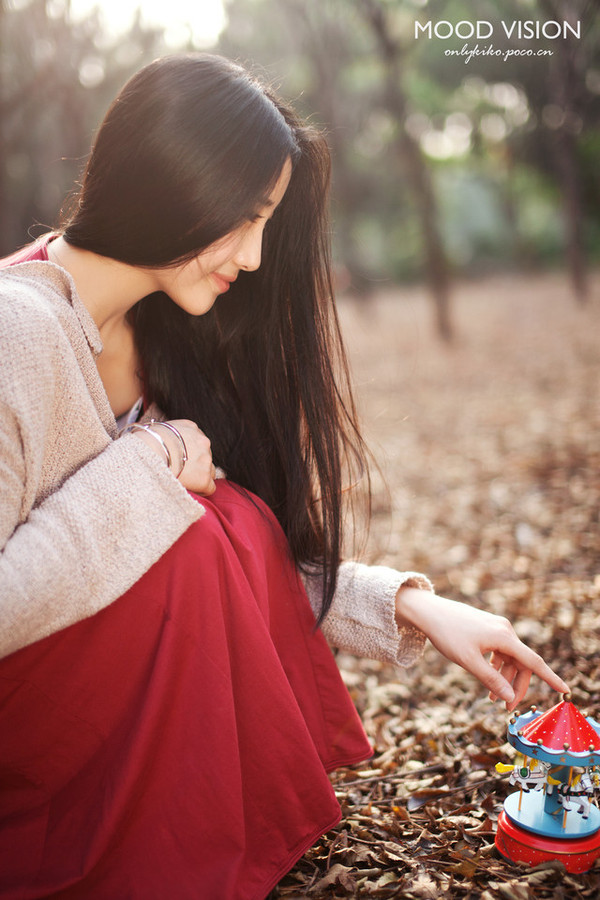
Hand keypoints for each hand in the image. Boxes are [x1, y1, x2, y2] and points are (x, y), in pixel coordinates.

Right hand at [132, 419, 215, 494]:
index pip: (198, 442)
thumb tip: (164, 444)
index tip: (179, 460)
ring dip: (199, 476)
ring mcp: (205, 460)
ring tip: (182, 481)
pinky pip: (210, 488)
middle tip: (180, 471)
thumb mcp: (159, 429)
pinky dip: (201, 490)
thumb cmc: (144, 443)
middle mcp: (203, 441)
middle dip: (195, 464)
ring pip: (209, 471)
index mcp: (191, 428)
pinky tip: (189, 490)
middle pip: (205, 456)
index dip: (189, 453)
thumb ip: (169, 435)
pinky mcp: (204, 478)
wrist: (147, 454)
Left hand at [395, 588, 568, 710]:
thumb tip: (509, 697)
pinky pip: (500, 652)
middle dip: (516, 686)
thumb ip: (491, 679)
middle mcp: (505, 630)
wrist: (430, 612)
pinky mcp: (488, 628)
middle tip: (506, 707)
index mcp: (504, 637)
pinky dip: (497, 667)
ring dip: (505, 679)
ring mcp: (497, 628)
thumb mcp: (468, 661)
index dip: (550, 678)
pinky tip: (488, 678)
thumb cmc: (447, 634)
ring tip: (491, 697)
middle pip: (522, 663)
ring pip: (510, 659)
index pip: (534, 661)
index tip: (564, 690)